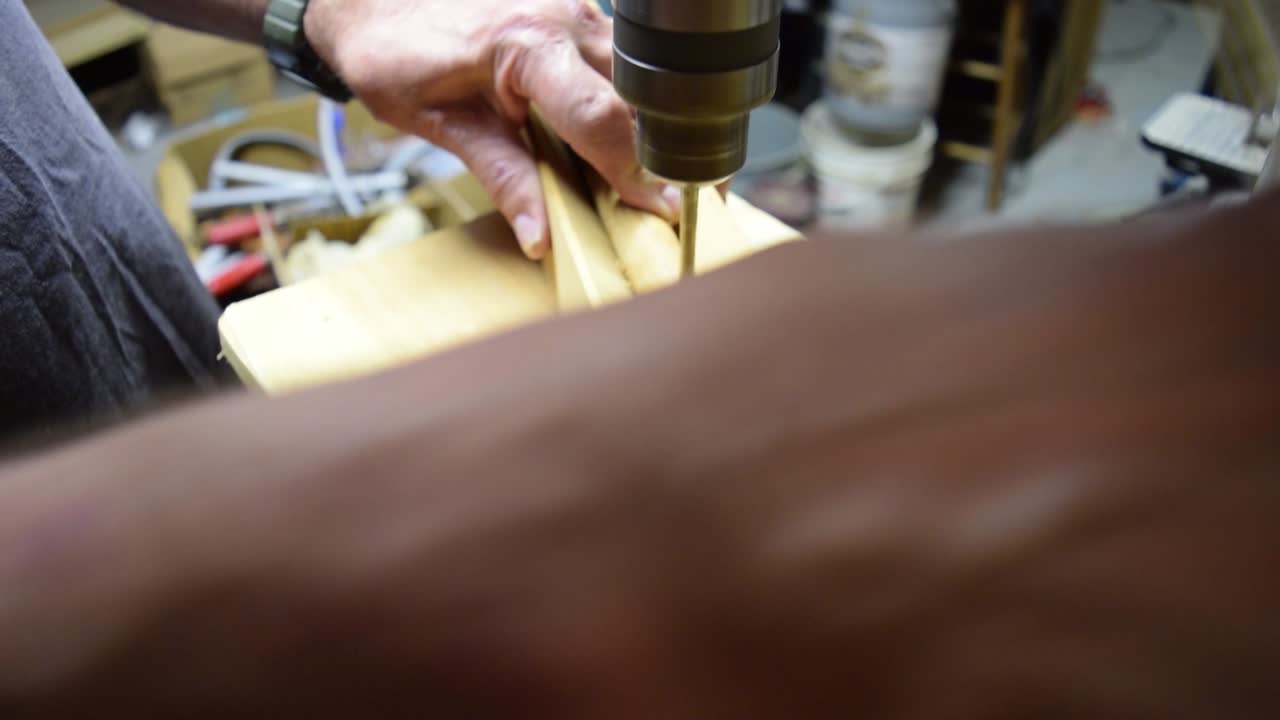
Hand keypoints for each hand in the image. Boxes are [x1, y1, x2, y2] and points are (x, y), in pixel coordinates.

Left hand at [303, 0, 679, 258]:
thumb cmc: (396, 53)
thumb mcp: (441, 125)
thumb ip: (501, 176)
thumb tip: (542, 235)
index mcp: (526, 43)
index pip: (600, 117)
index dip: (634, 171)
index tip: (659, 211)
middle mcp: (563, 16)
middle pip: (637, 96)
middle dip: (661, 153)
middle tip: (676, 203)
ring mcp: (576, 7)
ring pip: (639, 76)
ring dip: (651, 128)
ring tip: (660, 177)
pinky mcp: (577, 11)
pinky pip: (620, 62)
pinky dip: (630, 103)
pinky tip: (630, 139)